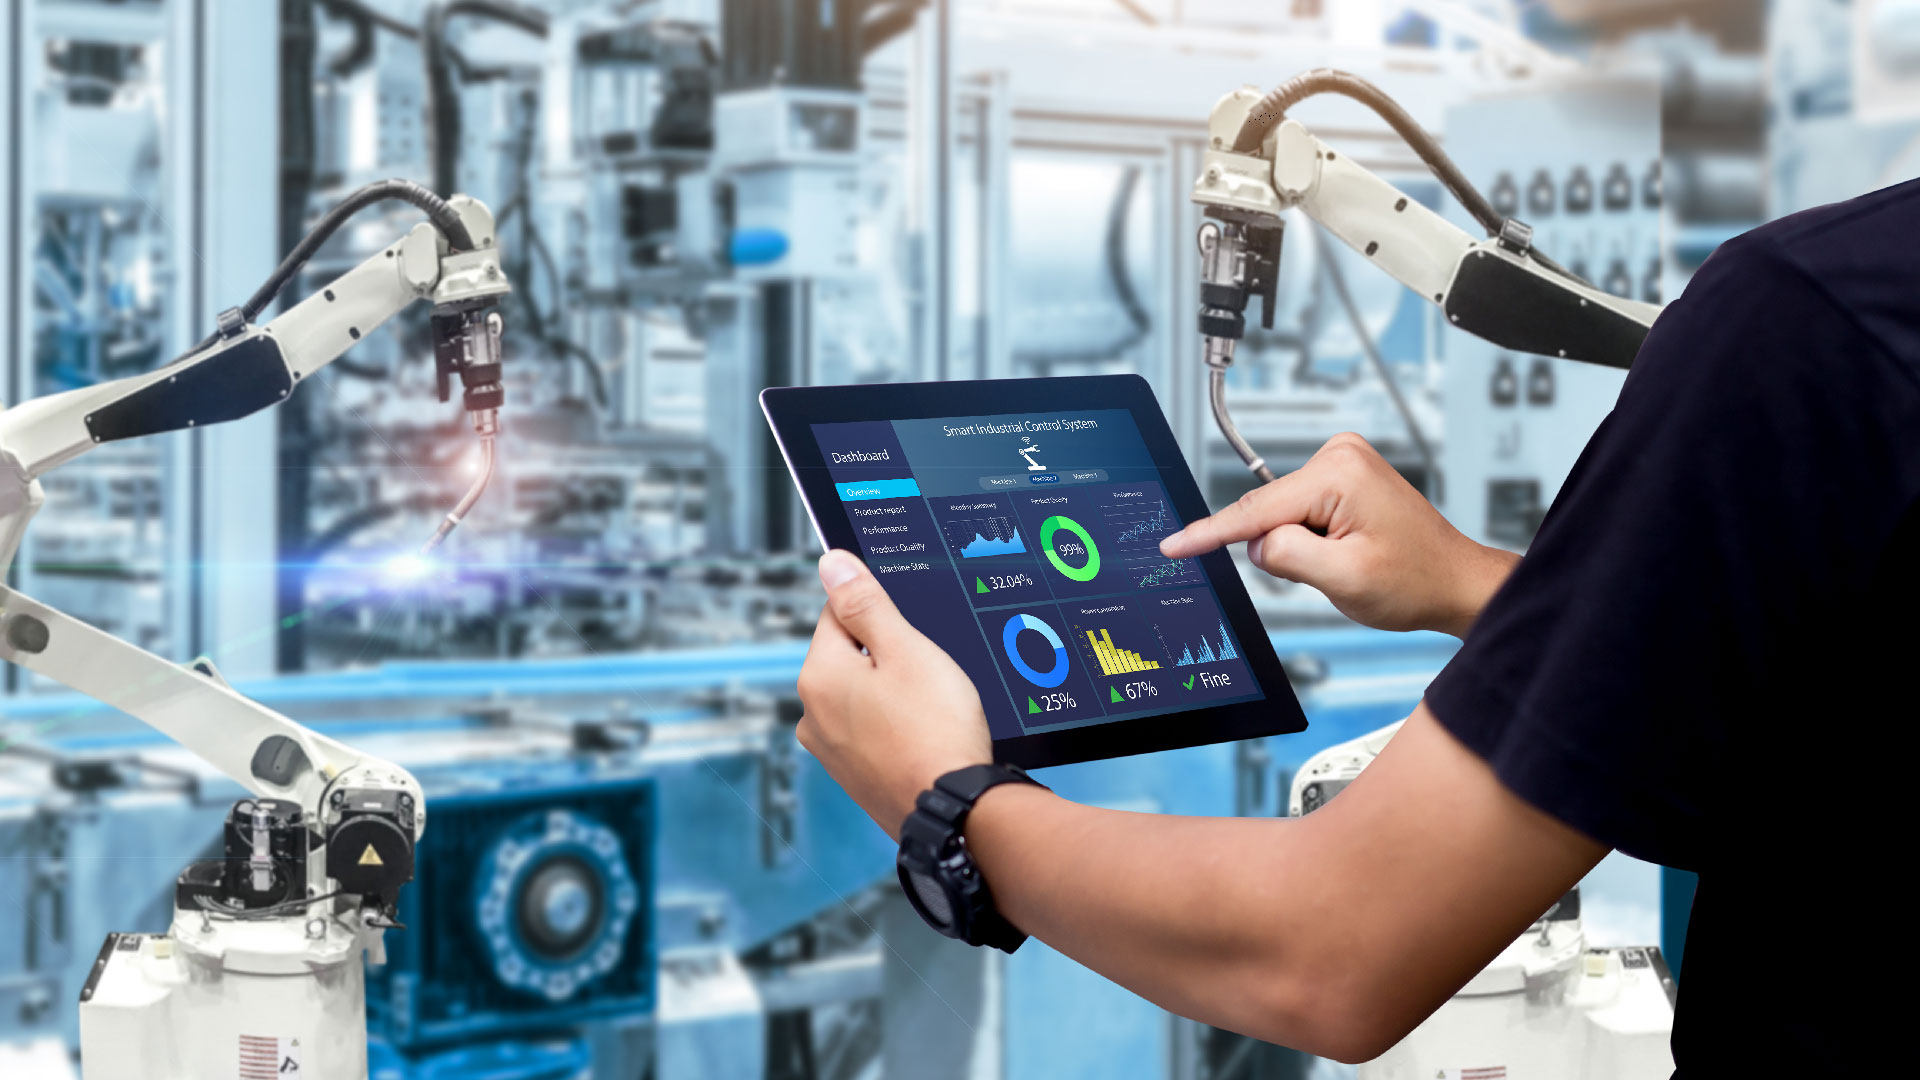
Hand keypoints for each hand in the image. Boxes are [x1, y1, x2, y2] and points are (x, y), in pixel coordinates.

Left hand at [796, 550, 993, 836]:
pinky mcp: (854, 777)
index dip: (880, 615)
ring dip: (893, 694)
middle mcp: (812, 715)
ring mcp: (831, 751)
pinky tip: (925, 736)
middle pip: (850, 657)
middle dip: (887, 657)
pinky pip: (872, 733)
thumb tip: (831, 563)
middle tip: (929, 675)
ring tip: (931, 710)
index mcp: (818, 676)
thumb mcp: (906, 649)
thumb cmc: (936, 729)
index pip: (838, 614)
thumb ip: (866, 603)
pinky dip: (896, 728)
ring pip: (863, 697)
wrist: (955, 811)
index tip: (911, 634)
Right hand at [1160, 433, 1517, 636]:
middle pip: (1268, 512)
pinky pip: (1297, 513)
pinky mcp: (1342, 476)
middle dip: (1283, 549)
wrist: (1452, 581)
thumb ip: (1285, 556)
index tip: (1172, 545)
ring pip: (1281, 516)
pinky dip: (1310, 538)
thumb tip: (1256, 543)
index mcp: (1339, 474)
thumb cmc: (1415, 580)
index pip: (1255, 510)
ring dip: (1300, 546)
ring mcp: (1341, 463)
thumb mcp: (1343, 579)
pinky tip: (1346, 548)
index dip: (1209, 533)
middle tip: (1331, 570)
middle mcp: (1339, 456)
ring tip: (1349, 558)